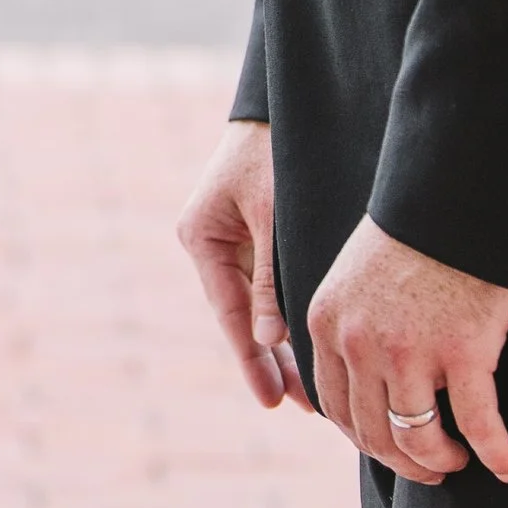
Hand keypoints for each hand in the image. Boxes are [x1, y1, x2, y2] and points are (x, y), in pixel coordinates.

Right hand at [176, 119, 307, 412]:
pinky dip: (284, 312)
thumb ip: (270, 278)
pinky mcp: (249, 232)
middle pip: (242, 316)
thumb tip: (268, 339)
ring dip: (280, 342)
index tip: (272, 400)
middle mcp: (208, 242)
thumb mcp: (275, 216)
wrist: (285, 101)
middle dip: (271, 360)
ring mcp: (227, 238)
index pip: (230, 313)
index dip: (252, 360)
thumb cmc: (277, 152)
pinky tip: (305, 342)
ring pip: (256, 305)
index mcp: (200, 237)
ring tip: (307, 390)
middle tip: (299, 406)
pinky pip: (266, 284)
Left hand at [306, 219, 507, 485]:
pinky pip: (477, 424)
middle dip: (404, 462)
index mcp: (325, 324)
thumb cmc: (414, 235)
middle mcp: (358, 344)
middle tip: (431, 470)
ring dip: (440, 462)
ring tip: (461, 463)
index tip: (392, 449)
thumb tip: (363, 381)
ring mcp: (408, 351)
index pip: (336, 408)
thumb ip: (351, 327)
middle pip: (373, 433)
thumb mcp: (357, 278)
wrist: (455, 196)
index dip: (366, 439)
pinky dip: (496, 453)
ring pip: (418, 440)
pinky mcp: (462, 351)